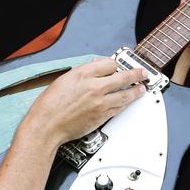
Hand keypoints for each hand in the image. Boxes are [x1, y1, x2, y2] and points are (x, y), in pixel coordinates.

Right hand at [23, 58, 146, 145]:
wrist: (47, 125)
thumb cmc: (50, 105)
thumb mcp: (64, 80)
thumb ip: (82, 74)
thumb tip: (94, 70)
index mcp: (83, 74)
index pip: (109, 63)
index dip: (115, 65)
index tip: (117, 66)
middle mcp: (94, 87)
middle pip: (123, 77)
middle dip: (136, 74)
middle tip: (142, 73)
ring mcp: (100, 102)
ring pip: (125, 94)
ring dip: (136, 91)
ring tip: (142, 88)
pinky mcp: (102, 116)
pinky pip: (119, 108)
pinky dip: (126, 104)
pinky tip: (128, 102)